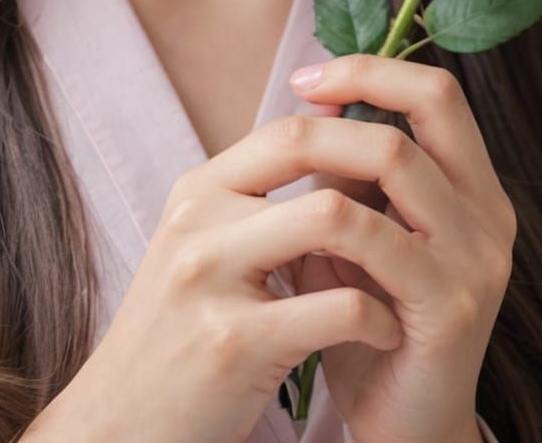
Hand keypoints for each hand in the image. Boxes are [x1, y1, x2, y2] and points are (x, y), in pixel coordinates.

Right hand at [39, 109, 431, 442]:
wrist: (121, 423)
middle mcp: (197, 221)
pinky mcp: (234, 344)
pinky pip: (337, 308)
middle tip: (420, 208)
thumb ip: (262, 201)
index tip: (397, 160)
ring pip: (326, 218)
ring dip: (383, 245)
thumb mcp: (207, 247)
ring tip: (407, 271)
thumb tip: (340, 142)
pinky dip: (378, 319)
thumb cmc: (181, 333)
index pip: (285, 128)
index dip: (348, 131)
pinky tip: (386, 332)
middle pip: (306, 150)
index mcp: (196, 193)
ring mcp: (211, 279)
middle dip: (376, 172)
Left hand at [285, 53, 514, 442]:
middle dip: (361, 81)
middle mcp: (489, 213)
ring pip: (402, 161)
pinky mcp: (451, 306)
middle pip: (436, 103)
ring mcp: (477, 259)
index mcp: (471, 189)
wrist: (402, 429)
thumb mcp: (356, 235)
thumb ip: (344, 177)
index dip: (375, 68)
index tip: (310, 75)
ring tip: (287, 168)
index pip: (438, 92)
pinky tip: (297, 239)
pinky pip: (382, 239)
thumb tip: (306, 102)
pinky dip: (331, 226)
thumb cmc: (367, 323)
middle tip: (297, 92)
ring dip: (333, 153)